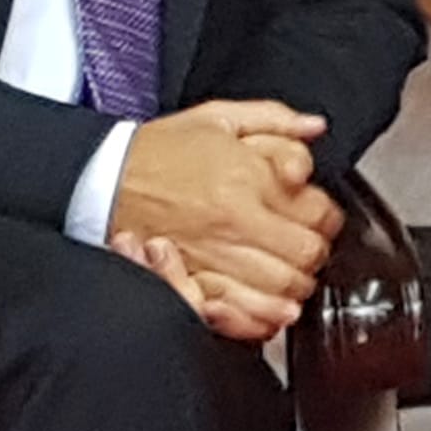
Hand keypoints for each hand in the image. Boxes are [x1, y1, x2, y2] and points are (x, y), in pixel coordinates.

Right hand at [108, 98, 339, 330]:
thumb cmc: (158, 152)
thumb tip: (315, 127)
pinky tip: (268, 302)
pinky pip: (244, 310)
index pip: (319, 214)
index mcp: (247, 179)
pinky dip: (264, 313)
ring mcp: (216, 256)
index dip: (327, 217)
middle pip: (308, 255)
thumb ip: (275, 120)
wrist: (103, 180)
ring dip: (295, 284)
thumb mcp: (218, 117)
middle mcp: (235, 222)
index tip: (318, 215)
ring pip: (284, 288)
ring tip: (288, 272)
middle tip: (305, 244)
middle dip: (315, 252)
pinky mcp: (195, 282)